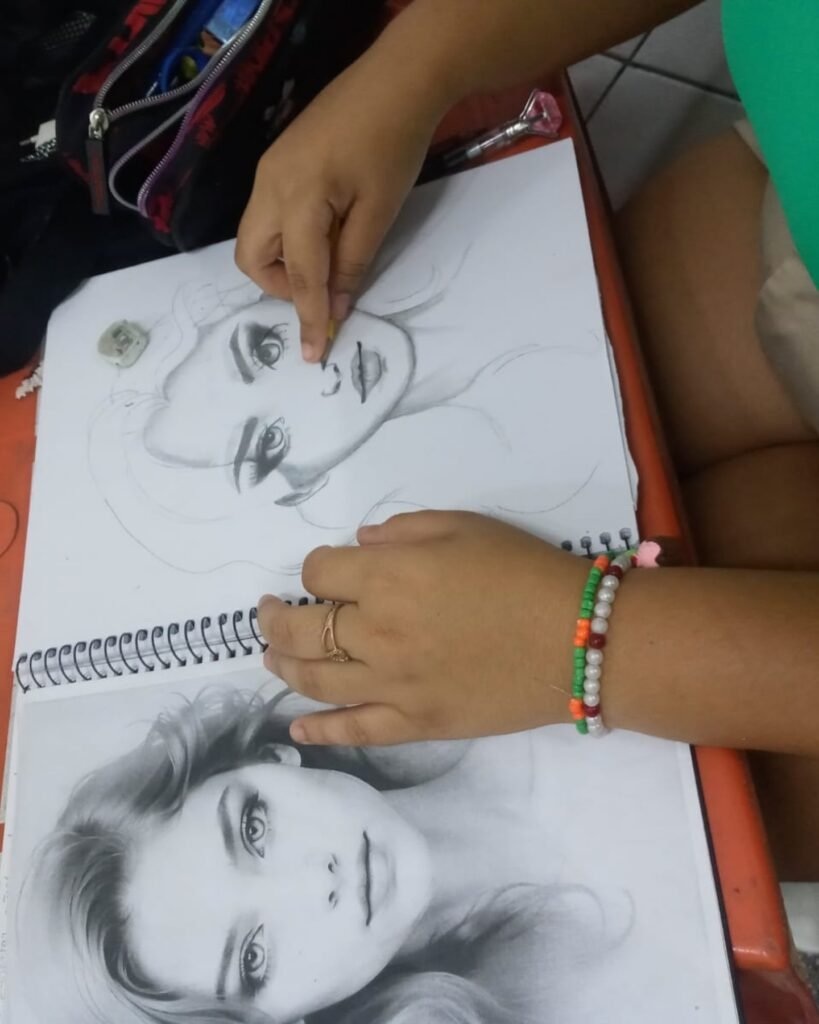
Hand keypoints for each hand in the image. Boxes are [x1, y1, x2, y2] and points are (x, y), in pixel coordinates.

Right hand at [235, 49, 444, 361]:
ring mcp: (268, 170)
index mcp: (297, 196)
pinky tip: (323, 231)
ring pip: (254, 236)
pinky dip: (288, 238)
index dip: (307, 317)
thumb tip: (334, 309)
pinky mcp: (276, 162)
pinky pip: (267, 215)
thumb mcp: (379, 212)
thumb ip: (352, 264)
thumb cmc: (394, 145)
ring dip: (284, 262)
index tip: (314, 353)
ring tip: (329, 257)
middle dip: (281, 286)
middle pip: (251, 257)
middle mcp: (269, 184)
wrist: (396, 80)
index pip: (299, 275)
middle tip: (324, 288)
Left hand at [257, 511, 588, 745]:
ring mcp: (393, 685)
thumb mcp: (464, 526)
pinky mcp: (416, 723)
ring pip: (316, 680)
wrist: (578, 639)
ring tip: (270, 658)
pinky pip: (356, 732)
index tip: (328, 569)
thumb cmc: (523, 572)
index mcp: (387, 578)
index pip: (319, 572)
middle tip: (267, 613)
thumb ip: (403, 530)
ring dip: (283, 667)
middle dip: (276, 619)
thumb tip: (360, 544)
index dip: (317, 568)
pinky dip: (320, 731)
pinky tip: (296, 727)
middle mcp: (376, 633)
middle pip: (303, 629)